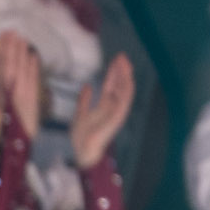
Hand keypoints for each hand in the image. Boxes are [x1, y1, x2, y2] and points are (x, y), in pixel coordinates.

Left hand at [71, 54, 136, 168]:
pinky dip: (127, 90)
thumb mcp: (80, 114)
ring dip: (125, 76)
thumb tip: (88, 86)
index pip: (111, 85)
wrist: (82, 153)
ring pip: (124, 91)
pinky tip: (128, 79)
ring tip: (125, 62)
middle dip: (121, 70)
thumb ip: (84, 100)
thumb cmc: (81, 138)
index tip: (116, 59)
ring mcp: (116, 112)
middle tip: (122, 55)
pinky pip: (125, 102)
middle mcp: (112, 108)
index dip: (114, 72)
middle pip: (119, 85)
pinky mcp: (117, 118)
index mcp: (104, 106)